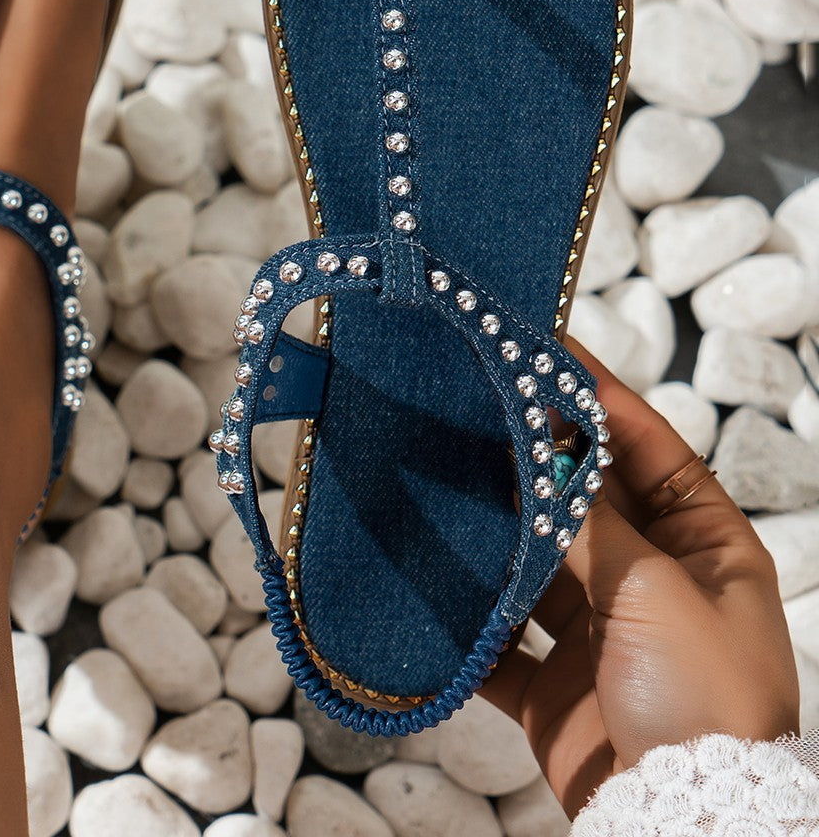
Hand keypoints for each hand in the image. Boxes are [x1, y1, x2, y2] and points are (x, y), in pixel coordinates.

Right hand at [478, 339, 799, 816]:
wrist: (681, 822)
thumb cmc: (704, 701)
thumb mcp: (655, 590)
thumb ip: (592, 523)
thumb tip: (544, 460)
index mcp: (705, 548)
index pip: (649, 449)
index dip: (602, 398)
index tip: (550, 350)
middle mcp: (652, 581)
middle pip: (586, 500)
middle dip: (538, 459)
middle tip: (482, 406)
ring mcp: (601, 632)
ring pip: (538, 563)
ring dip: (498, 534)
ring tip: (447, 480)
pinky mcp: (554, 683)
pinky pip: (501, 639)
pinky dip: (470, 621)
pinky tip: (434, 586)